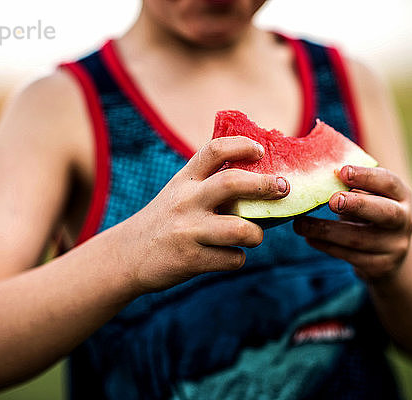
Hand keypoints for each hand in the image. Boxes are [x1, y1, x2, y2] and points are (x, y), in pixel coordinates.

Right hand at [118, 136, 288, 293]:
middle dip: (265, 185)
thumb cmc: (166, 220)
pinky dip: (237, 258)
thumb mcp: (179, 192)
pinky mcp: (191, 259)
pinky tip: (228, 255)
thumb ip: (209, 182)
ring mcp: (188, 231)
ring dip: (256, 234)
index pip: (214, 150)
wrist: (127, 255)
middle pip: (233, 183)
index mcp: (185, 180)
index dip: (242, 145)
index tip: (260, 151)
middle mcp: (186, 201)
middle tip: (283, 189)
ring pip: (241, 230)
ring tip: (254, 235)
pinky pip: (232, 259)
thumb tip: (262, 178)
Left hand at [293, 166, 411, 282]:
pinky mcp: (380, 266)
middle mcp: (404, 220)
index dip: (366, 176)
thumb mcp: (369, 196)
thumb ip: (353, 186)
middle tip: (333, 201)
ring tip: (300, 224)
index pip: (389, 182)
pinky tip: (309, 238)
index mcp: (401, 196)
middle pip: (385, 213)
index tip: (342, 171)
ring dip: (326, 230)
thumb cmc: (370, 213)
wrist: (388, 252)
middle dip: (357, 205)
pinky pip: (350, 256)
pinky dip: (327, 246)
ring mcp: (394, 246)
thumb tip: (323, 174)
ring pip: (359, 239)